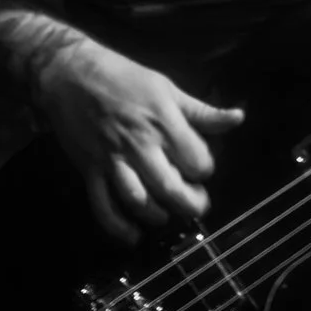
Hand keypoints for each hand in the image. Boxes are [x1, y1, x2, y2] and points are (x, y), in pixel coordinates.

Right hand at [33, 36, 244, 245]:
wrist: (71, 75)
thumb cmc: (124, 78)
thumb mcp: (168, 88)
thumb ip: (202, 111)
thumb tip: (238, 118)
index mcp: (164, 122)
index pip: (196, 160)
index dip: (204, 170)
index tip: (201, 170)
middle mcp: (140, 145)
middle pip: (171, 187)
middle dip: (189, 204)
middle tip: (197, 206)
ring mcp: (112, 160)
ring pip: (139, 201)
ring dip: (157, 215)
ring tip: (167, 215)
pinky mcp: (90, 171)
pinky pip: (103, 207)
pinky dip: (118, 228)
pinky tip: (133, 236)